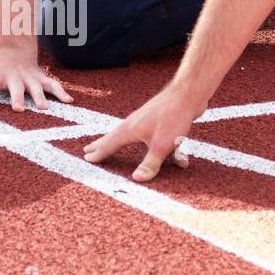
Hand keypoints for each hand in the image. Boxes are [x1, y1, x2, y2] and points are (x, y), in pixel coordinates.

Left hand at [0, 43, 72, 111]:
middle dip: (17, 98)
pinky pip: (53, 85)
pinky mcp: (41, 78)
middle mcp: (14, 77)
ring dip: (40, 97)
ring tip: (44, 108)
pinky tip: (70, 101)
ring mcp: (29, 78)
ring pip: (35, 87)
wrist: (12, 49)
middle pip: (16, 88)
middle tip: (18, 110)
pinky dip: (62, 92)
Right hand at [83, 85, 203, 181]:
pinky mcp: (157, 120)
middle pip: (114, 138)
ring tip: (113, 148)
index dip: (98, 153)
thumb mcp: (161, 146)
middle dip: (102, 145)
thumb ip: (150, 164)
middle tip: (88, 149)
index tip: (86, 158)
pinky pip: (153, 138)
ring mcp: (145, 121)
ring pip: (132, 138)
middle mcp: (134, 124)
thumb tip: (136, 180)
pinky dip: (160, 149)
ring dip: (125, 146)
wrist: (188, 94)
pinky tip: (179, 158)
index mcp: (129, 130)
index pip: (109, 144)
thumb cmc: (173, 117)